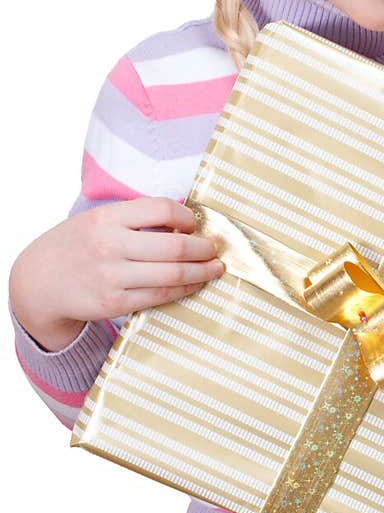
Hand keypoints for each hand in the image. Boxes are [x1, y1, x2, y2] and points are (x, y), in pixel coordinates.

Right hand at [9, 197, 224, 350]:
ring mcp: (112, 277)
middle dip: (204, 248)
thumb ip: (134, 217)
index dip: (187, 217)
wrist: (39, 282)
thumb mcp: (97, 219)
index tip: (195, 223)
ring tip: (214, 268)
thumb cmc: (76, 245)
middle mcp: (110, 246)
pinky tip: (194, 284)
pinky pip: (160, 297)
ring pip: (173, 275)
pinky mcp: (113, 303)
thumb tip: (184, 219)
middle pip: (175, 246)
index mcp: (108, 218)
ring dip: (202, 272)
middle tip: (215, 248)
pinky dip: (184, 290)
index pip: (162, 209)